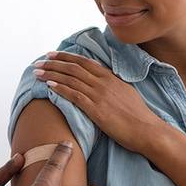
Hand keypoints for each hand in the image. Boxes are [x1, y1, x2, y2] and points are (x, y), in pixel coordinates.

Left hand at [33, 51, 164, 153]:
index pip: (84, 62)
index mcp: (110, 77)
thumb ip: (112, 85)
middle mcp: (103, 83)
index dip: (66, 57)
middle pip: (74, 68)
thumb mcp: (126, 93)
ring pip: (71, 79)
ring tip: (37, 72)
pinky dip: (60, 88)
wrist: (148, 130)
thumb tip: (102, 82)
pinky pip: (74, 95)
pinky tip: (48, 86)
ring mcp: (99, 95)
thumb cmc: (138, 116)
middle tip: (39, 62)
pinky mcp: (96, 109)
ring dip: (51, 74)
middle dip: (54, 63)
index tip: (53, 55)